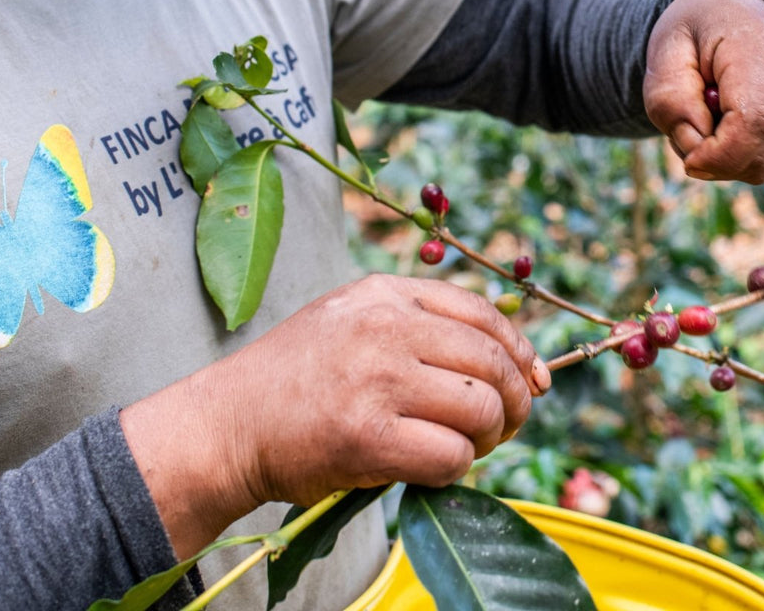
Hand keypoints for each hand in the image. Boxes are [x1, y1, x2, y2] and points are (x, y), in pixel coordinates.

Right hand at [121, 274, 548, 556]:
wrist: (230, 421)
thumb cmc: (296, 376)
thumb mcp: (351, 318)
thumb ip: (416, 321)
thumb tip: (509, 355)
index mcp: (383, 292)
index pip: (483, 311)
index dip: (520, 350)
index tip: (533, 381)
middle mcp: (385, 326)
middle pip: (493, 361)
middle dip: (514, 402)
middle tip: (501, 426)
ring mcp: (377, 380)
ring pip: (481, 409)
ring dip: (485, 439)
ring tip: (459, 446)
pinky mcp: (368, 437)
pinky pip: (452, 456)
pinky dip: (454, 470)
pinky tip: (427, 467)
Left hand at [643, 0, 763, 182]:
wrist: (726, 7)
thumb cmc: (690, 30)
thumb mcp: (662, 53)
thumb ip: (670, 99)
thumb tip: (698, 146)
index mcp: (758, 43)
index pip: (754, 120)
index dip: (720, 154)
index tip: (687, 160)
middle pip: (762, 149)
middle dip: (714, 159)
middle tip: (683, 129)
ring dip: (724, 158)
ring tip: (701, 117)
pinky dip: (739, 154)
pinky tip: (723, 121)